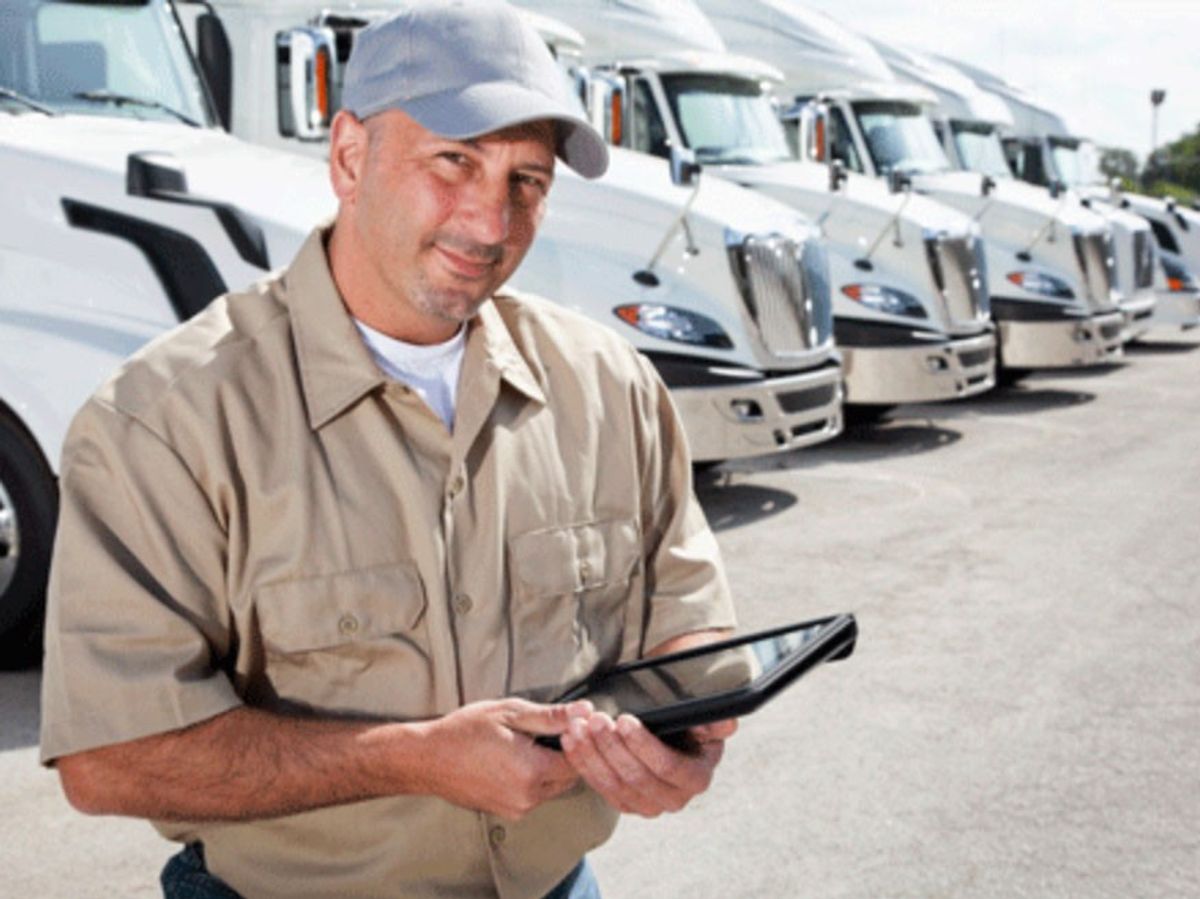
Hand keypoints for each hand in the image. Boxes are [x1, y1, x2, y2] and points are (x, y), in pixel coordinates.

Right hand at [416, 698, 591, 819]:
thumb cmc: (465, 730)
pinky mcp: (506, 812)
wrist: (427, 759)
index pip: (579, 761)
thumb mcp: (510, 713)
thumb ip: (552, 716)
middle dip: (567, 754)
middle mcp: (528, 797)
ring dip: (551, 767)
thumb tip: (586, 711)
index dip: (580, 740)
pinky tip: (517, 758)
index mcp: (533, 771)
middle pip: (568, 777)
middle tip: (552, 729)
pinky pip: (534, 795)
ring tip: (531, 742)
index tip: (572, 723)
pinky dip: (535, 778)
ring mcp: (516, 808)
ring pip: (552, 788)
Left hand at [559, 712, 736, 816]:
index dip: (643, 744)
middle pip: (635, 777)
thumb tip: (725, 722)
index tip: (624, 719)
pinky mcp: (623, 802)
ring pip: (613, 784)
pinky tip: (570, 740)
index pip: (667, 766)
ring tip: (577, 726)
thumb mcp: (707, 719)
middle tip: (594, 719)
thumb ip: (716, 721)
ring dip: (591, 754)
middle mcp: (673, 799)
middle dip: (611, 746)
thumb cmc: (690, 724)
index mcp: (696, 778)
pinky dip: (582, 763)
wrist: (674, 735)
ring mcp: (646, 805)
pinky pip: (598, 787)